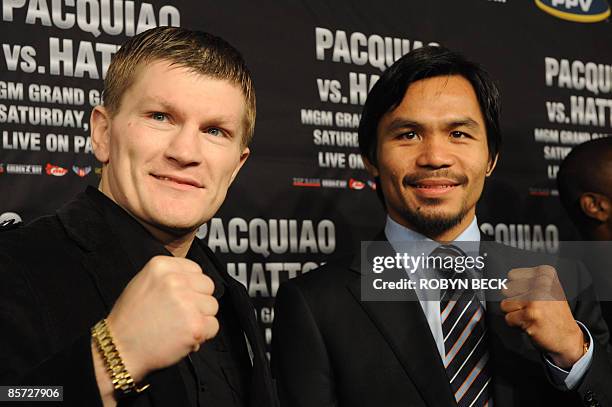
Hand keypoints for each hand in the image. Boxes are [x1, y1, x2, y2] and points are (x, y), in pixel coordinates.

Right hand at [105, 256, 218, 381]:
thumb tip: (193, 280)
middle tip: (179, 314)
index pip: (196, 270)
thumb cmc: (129, 320)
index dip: (191, 287)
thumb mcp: (143, 283)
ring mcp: (186, 302)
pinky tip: (183, 336)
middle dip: (198, 301)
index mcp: (161, 266)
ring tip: (178, 325)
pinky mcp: (195, 324)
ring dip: (201, 318)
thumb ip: (169, 277)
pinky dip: (203, 335)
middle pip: (208, 286)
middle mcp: (175, 280)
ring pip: (212, 306)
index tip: (182, 297)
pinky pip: (213, 326)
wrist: (120, 349)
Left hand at [500, 265, 583, 368]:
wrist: (567, 337)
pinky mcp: (530, 315)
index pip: (512, 275)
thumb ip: (528, 281)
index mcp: (545, 274)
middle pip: (507, 289)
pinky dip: (516, 323)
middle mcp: (541, 285)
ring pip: (506, 304)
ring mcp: (536, 300)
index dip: (517, 288)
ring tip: (530, 315)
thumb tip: (504, 283)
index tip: (529, 294)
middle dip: (515, 301)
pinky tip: (530, 323)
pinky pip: (509, 318)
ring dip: (515, 313)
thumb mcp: (548, 289)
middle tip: (531, 307)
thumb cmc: (554, 313)